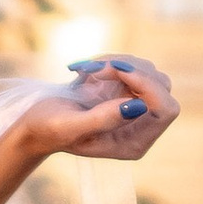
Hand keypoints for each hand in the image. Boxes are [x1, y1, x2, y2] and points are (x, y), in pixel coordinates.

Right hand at [26, 55, 179, 165]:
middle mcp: (141, 126)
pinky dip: (112, 60)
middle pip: (162, 87)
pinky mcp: (126, 90)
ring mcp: (135, 106)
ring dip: (118, 63)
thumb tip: (138, 106)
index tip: (117, 71)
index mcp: (134, 143)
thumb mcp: (72, 126)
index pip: (166, 110)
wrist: (37, 122)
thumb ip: (104, 119)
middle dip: (131, 71)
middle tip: (96, 69)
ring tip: (87, 70)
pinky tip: (88, 70)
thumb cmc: (50, 129)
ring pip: (148, 70)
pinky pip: (133, 65)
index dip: (148, 86)